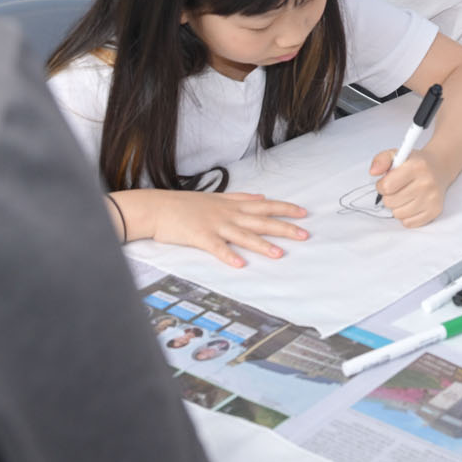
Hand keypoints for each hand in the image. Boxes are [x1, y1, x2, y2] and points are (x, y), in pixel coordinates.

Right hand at [141, 189, 309, 267]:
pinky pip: (217, 248)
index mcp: (232, 205)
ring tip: (279, 254)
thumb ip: (239, 197)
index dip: (285, 209)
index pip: (265, 205)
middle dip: (284, 228)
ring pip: (243, 235)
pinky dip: (229, 256)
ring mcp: (215, 225)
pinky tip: (240, 265)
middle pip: (261, 221)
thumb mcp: (215, 197)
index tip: (304, 213)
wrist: (157, 207)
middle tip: (304, 235)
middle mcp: (228, 214)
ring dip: (262, 245)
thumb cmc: (184, 204)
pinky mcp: (200, 237)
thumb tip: (260, 196)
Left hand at [369, 151, 447, 227]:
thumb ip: (380, 160)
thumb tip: (373, 172)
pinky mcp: (434, 211)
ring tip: (405, 195)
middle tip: (397, 189)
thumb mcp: (396, 155)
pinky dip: (406, 216)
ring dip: (397, 206)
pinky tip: (412, 203)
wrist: (438, 168)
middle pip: (390, 202)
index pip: (386, 187)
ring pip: (397, 214)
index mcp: (416, 166)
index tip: (387, 182)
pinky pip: (408, 223)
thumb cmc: (415, 164)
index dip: (381, 185)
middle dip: (389, 196)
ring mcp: (432, 198)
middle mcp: (426, 182)